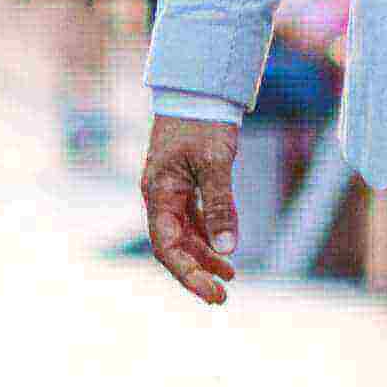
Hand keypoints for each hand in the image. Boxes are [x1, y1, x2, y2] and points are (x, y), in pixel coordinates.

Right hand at [144, 121, 239, 303]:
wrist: (198, 89)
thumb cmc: (203, 122)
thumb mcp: (215, 162)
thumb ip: (220, 205)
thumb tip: (227, 249)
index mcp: (158, 194)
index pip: (167, 246)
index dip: (188, 273)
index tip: (213, 292)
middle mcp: (159, 197)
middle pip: (172, 247)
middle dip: (195, 273)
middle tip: (221, 296)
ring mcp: (169, 192)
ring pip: (182, 235)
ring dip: (203, 257)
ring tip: (228, 278)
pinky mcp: (183, 185)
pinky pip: (191, 220)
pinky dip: (207, 237)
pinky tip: (224, 252)